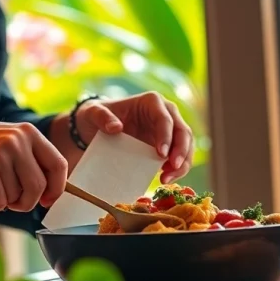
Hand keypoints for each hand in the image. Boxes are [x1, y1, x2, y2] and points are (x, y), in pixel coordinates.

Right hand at [0, 119, 68, 212]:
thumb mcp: (9, 142)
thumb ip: (30, 162)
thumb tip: (50, 195)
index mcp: (29, 133)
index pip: (59, 165)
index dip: (56, 188)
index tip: (47, 200)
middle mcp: (18, 140)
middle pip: (39, 187)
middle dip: (27, 202)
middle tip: (14, 203)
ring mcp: (1, 153)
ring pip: (17, 195)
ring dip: (5, 201)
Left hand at [74, 92, 193, 183]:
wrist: (96, 125)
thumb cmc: (97, 115)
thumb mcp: (93, 113)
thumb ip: (102, 117)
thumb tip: (116, 127)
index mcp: (152, 102)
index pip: (165, 118)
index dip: (166, 136)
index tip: (161, 154)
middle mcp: (165, 113)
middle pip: (183, 131)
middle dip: (181, 151)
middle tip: (172, 169)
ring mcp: (168, 130)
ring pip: (186, 145)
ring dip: (182, 163)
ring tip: (166, 179)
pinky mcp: (167, 145)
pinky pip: (180, 156)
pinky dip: (177, 168)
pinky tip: (165, 178)